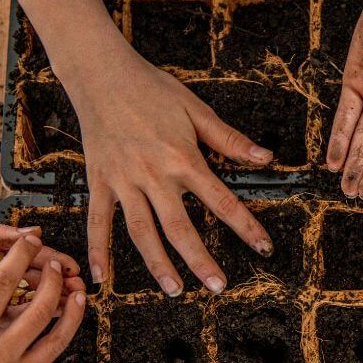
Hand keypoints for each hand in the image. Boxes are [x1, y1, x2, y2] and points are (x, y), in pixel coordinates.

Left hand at [0, 225, 84, 333]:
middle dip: (56, 280)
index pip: (26, 254)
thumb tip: (27, 233)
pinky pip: (9, 319)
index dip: (50, 259)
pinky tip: (47, 319)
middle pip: (33, 277)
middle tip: (77, 285)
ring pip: (26, 298)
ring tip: (70, 301)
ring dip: (49, 299)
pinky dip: (29, 318)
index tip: (68, 265)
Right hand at [58, 47, 274, 294]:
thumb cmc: (151, 88)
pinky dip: (98, 250)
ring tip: (174, 289)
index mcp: (182, 158)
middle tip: (218, 285)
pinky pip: (98, 221)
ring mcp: (123, 181)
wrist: (100, 72)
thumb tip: (265, 158)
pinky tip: (101, 278)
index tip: (263, 247)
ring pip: (141, 231)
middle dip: (200, 259)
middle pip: (179, 227)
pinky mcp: (99, 181)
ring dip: (157, 264)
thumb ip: (229, 140)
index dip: (245, 226)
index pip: (221, 200)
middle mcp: (153, 175)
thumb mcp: (196, 109)